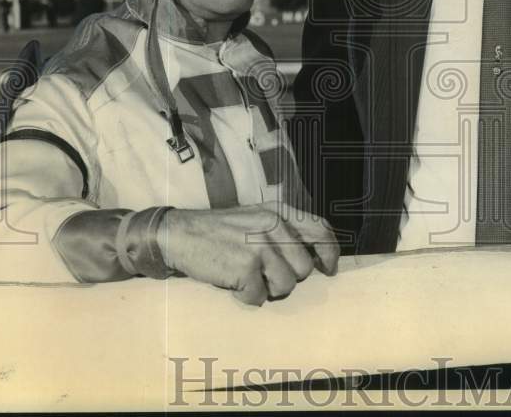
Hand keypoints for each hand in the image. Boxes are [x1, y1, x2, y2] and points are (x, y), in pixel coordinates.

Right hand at [158, 201, 339, 303]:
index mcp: (279, 212)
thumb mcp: (257, 217)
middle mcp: (273, 226)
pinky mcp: (245, 268)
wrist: (180, 234)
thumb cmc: (221, 230)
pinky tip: (233, 283)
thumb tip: (313, 258)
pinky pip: (259, 297)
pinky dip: (247, 297)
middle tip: (267, 275)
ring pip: (286, 286)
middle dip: (289, 278)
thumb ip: (284, 231)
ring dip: (268, 289)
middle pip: (304, 268)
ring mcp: (259, 247)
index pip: (320, 231)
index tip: (328, 269)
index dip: (329, 253)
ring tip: (249, 278)